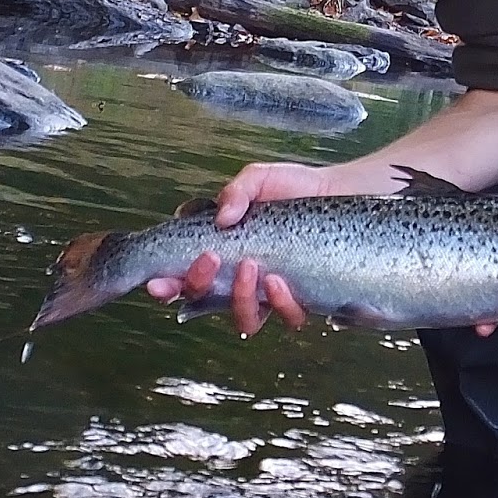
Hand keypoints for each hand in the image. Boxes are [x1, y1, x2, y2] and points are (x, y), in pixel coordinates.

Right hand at [144, 161, 397, 335]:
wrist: (342, 193)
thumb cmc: (295, 187)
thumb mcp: (259, 179)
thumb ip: (236, 191)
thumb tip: (222, 218)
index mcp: (219, 252)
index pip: (182, 275)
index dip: (164, 285)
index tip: (156, 282)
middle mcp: (238, 278)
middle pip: (203, 301)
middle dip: (198, 286)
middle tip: (208, 259)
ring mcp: (269, 293)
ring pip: (242, 318)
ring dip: (239, 298)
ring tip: (251, 267)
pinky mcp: (301, 300)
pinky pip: (285, 317)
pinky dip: (279, 303)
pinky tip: (280, 281)